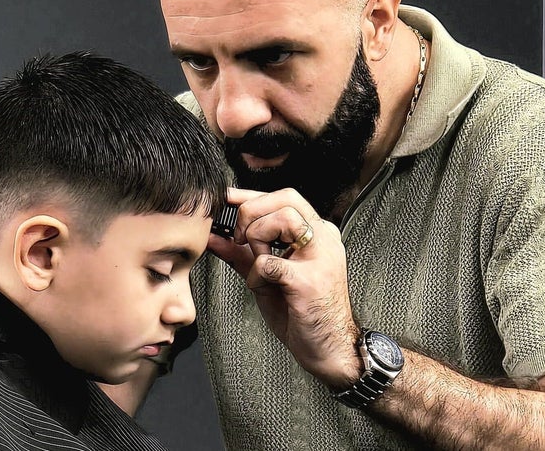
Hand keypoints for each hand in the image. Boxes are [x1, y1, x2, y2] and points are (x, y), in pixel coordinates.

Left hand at [208, 187, 361, 388]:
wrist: (330, 349)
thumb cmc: (301, 312)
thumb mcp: (268, 276)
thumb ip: (243, 254)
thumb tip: (215, 236)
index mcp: (317, 234)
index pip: (284, 197)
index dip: (251, 195)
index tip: (227, 199)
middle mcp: (323, 239)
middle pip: (284, 199)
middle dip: (251, 214)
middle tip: (240, 239)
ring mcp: (320, 258)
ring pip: (281, 220)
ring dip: (257, 240)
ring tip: (258, 265)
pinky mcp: (309, 281)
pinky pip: (269, 262)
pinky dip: (256, 276)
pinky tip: (263, 288)